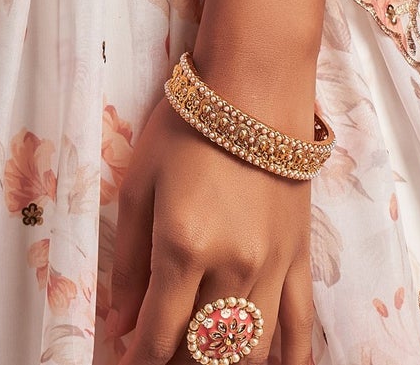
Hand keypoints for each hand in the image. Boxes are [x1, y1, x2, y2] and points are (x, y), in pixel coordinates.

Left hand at [110, 97, 312, 363]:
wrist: (255, 82)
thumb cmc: (188, 125)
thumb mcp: (139, 184)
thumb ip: (128, 262)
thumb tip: (119, 324)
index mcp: (183, 248)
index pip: (158, 334)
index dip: (137, 361)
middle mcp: (231, 267)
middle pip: (204, 352)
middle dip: (176, 364)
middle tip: (160, 355)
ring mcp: (271, 266)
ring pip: (249, 350)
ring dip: (220, 364)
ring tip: (197, 358)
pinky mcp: (299, 256)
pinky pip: (299, 325)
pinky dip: (289, 359)